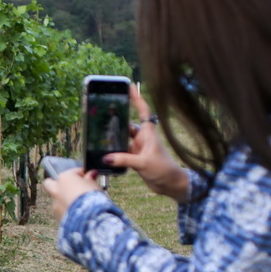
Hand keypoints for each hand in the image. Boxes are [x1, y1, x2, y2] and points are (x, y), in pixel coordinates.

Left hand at [42, 168, 99, 221]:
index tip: (88, 178)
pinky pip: (61, 211)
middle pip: (49, 183)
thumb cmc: (91, 197)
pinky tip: (77, 213)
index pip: (73, 172)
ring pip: (56, 199)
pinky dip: (67, 210)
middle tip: (68, 187)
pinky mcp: (57, 216)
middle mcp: (56, 189)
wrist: (88, 217)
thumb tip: (91, 174)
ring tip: (77, 204)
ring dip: (63, 200)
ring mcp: (55, 204)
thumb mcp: (94, 184)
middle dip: (56, 183)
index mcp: (65, 178)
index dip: (82, 175)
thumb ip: (90, 178)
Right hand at [102, 85, 188, 200]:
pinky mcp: (135, 159)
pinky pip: (121, 152)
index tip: (130, 87)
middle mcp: (143, 139)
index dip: (137, 98)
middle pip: (128, 124)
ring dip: (113, 137)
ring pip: (123, 138)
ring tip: (99, 133)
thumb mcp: (144, 163)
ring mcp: (138, 149)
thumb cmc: (164, 170)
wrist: (171, 185)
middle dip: (118, 118)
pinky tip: (104, 153)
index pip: (143, 111)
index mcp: (149, 134)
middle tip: (104, 111)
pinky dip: (113, 153)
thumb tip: (106, 157)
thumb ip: (124, 160)